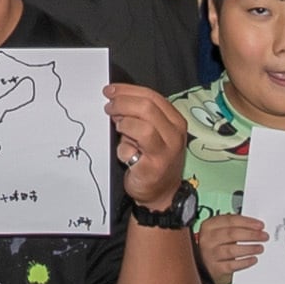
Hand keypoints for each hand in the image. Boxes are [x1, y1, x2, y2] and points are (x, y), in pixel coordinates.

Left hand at [109, 80, 190, 210]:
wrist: (162, 192)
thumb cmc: (154, 159)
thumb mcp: (153, 132)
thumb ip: (140, 116)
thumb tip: (117, 100)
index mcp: (175, 121)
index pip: (152, 96)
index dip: (128, 91)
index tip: (111, 91)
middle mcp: (174, 134)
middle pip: (147, 107)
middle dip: (122, 103)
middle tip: (108, 107)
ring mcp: (165, 151)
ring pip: (142, 127)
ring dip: (124, 125)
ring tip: (119, 129)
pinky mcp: (152, 167)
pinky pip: (131, 150)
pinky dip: (122, 149)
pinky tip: (125, 153)